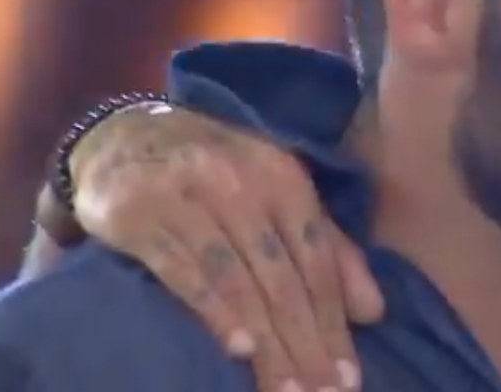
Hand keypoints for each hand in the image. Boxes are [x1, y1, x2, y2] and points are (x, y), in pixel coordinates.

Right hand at [69, 103, 383, 391]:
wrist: (127, 133)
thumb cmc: (220, 172)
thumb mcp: (280, 194)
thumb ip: (329, 248)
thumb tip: (373, 312)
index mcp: (284, 178)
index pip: (318, 260)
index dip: (334, 321)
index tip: (347, 378)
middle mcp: (242, 183)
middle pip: (283, 277)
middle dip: (306, 343)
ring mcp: (189, 197)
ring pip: (239, 281)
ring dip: (267, 342)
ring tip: (286, 389)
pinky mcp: (139, 215)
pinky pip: (184, 270)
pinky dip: (215, 311)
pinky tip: (238, 349)